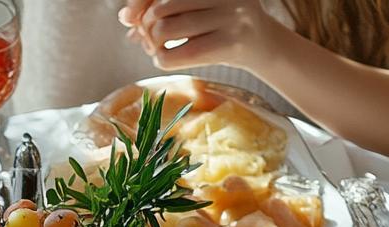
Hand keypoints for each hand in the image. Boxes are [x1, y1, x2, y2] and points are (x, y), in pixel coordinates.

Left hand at [124, 0, 274, 71]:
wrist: (262, 43)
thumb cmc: (219, 22)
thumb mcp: (195, 6)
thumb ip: (162, 7)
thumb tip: (126, 18)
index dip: (140, 3)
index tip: (129, 18)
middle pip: (162, 8)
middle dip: (147, 27)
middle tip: (148, 38)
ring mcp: (230, 15)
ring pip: (167, 30)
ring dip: (153, 44)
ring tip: (158, 47)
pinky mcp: (230, 43)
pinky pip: (180, 54)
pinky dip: (163, 58)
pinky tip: (165, 57)